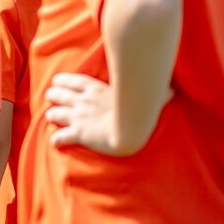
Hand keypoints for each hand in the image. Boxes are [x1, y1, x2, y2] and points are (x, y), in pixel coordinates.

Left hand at [44, 72, 171, 155]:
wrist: (130, 130)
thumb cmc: (139, 111)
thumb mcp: (147, 96)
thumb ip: (158, 92)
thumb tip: (175, 90)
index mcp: (96, 90)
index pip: (75, 81)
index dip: (63, 81)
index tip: (56, 80)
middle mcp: (83, 102)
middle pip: (61, 95)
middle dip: (54, 95)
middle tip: (49, 96)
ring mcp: (79, 117)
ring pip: (56, 113)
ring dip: (51, 114)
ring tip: (48, 116)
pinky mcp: (78, 134)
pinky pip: (61, 137)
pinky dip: (56, 139)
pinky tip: (55, 142)